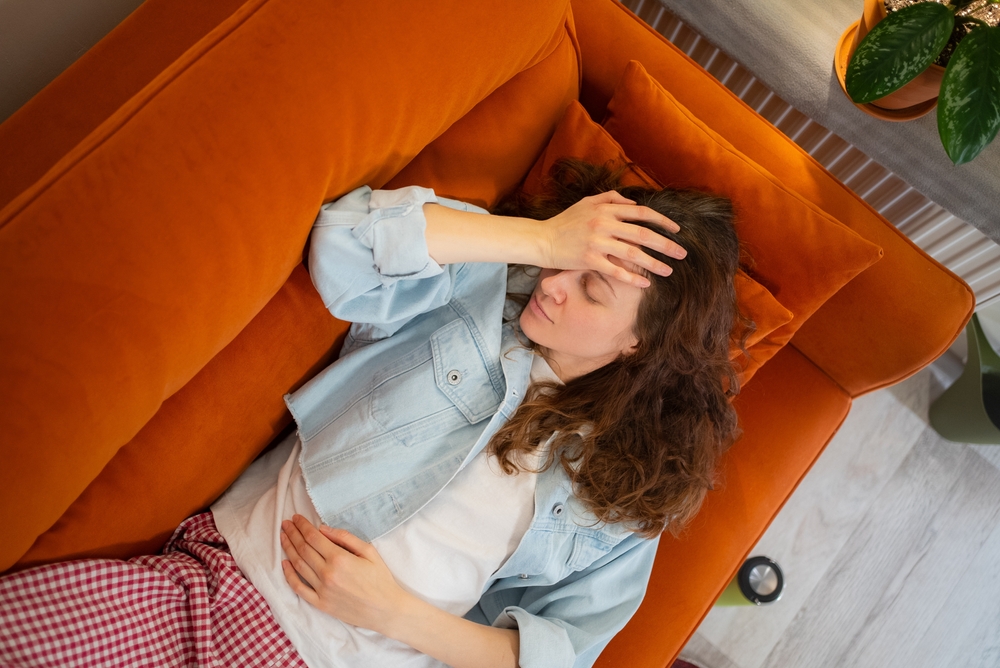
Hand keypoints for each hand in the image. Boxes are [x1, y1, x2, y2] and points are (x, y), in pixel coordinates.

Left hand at [280, 514, 405, 633]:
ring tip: (283, 538)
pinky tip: (284, 564)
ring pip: (298, 566)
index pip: (313, 538)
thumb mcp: (369, 551)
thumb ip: (345, 538)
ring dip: (288, 549)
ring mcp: (322, 590)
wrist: (385, 609)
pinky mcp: (320, 604)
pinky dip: (289, 575)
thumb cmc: (380, 578)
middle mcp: (327, 574)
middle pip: (303, 549)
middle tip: (285, 524)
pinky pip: (299, 589)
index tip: (296, 517)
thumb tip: (323, 528)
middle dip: (293, 534)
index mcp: (340, 559)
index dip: (302, 526)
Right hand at [542, 191, 685, 287]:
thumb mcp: (587, 203)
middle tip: (682, 253)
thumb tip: (634, 204)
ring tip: (668, 271)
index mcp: (606, 209)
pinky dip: (632, 278)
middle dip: (666, 245)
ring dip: (654, 264)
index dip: (663, 222)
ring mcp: (597, 243)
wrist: (543, 239)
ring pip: (634, 254)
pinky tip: (645, 284)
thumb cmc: (566, 222)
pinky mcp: (590, 260)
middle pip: (643, 234)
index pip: (642, 213)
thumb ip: (611, 199)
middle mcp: (604, 224)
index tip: (677, 230)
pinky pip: (616, 271)